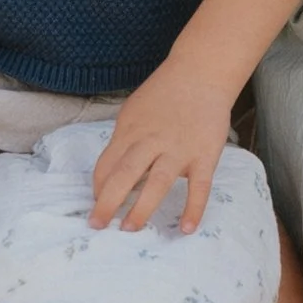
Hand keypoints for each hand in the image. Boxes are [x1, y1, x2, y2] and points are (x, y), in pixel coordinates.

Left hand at [90, 57, 234, 234]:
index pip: (106, 165)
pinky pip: (199, 186)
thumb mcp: (133, 111)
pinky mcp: (205, 155)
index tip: (98, 205)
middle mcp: (151, 141)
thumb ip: (124, 141)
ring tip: (129, 229)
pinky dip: (194, 208)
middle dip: (108, 202)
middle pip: (125, 174)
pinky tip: (186, 228)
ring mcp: (179, 149)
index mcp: (130, 131)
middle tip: (97, 225)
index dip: (98, 188)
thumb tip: (111, 172)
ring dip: (142, 208)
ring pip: (157, 183)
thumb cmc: (164, 93)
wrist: (201, 73)